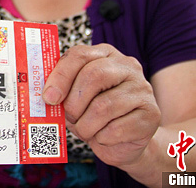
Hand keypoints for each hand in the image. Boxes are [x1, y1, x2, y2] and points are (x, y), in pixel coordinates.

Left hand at [42, 44, 160, 167]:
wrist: (124, 140)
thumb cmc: (93, 114)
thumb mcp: (75, 97)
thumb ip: (61, 90)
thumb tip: (43, 95)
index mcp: (105, 54)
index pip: (80, 55)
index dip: (61, 76)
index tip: (48, 97)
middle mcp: (127, 66)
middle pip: (94, 75)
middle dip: (73, 102)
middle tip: (68, 117)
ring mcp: (142, 88)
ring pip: (104, 106)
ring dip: (86, 125)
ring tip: (85, 130)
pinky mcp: (151, 114)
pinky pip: (117, 128)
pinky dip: (102, 138)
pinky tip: (103, 137)